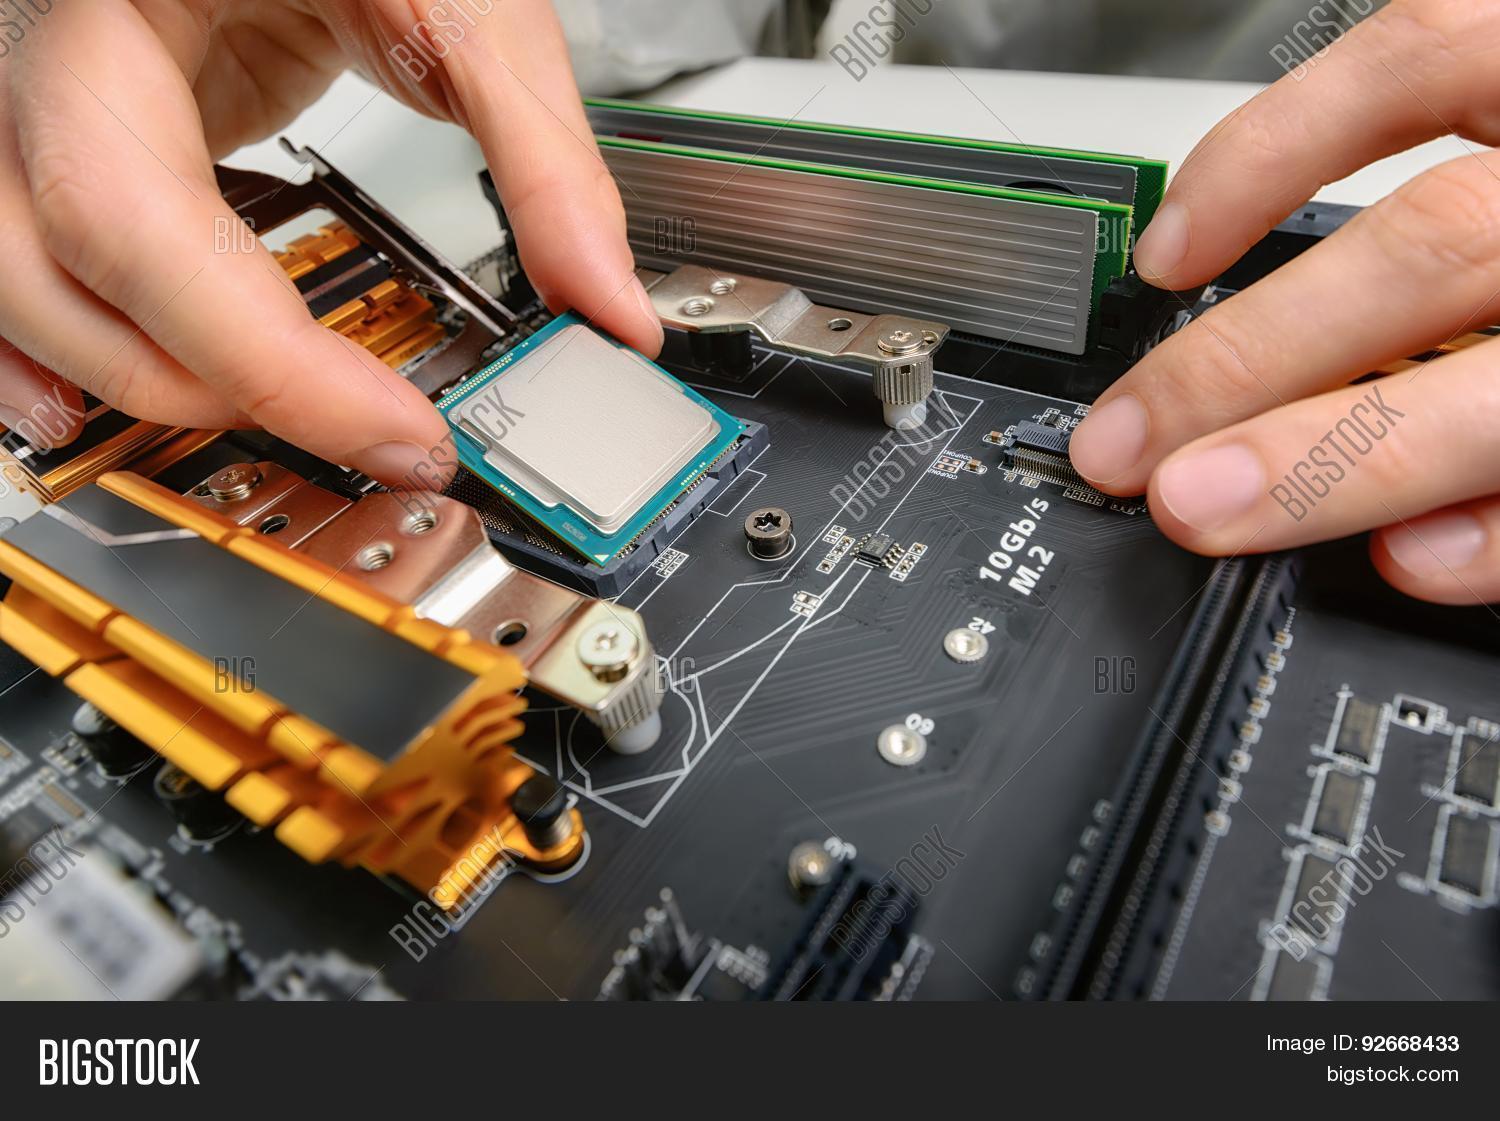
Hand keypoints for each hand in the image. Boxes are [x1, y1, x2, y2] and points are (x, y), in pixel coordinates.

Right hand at [0, 0, 660, 485]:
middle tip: (363, 435)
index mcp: (110, 2)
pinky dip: (80, 343)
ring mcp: (37, 92)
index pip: (138, 218)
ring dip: (132, 382)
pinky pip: (34, 258)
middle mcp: (39, 51)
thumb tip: (604, 304)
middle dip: (205, 385)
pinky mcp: (75, 129)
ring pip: (16, 282)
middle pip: (50, 268)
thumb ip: (543, 162)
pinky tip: (145, 390)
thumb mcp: (467, 4)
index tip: (400, 431)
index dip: (268, 360)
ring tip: (269, 422)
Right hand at [1068, 0, 1499, 604]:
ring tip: (1147, 395)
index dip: (1372, 465)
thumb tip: (1420, 547)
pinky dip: (1269, 151)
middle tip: (1160, 475)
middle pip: (1449, 266)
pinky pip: (1402, 53)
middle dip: (1275, 393)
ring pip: (1419, 191)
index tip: (1248, 522)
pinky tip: (1189, 235)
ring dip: (1252, 309)